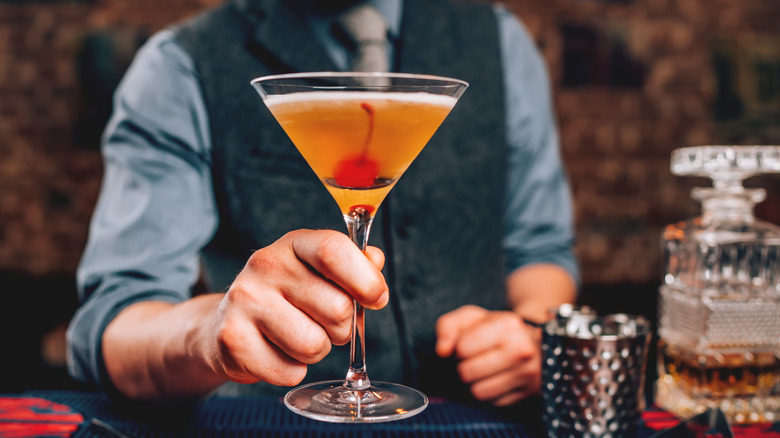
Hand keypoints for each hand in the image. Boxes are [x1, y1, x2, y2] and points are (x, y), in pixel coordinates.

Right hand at [202, 229, 387, 386]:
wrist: (227, 322)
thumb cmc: (286, 295)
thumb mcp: (319, 270)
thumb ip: (354, 264)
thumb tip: (376, 262)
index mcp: (294, 243)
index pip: (334, 251)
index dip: (366, 280)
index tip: (377, 298)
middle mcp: (265, 265)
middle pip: (337, 308)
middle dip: (342, 326)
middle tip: (322, 322)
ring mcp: (245, 301)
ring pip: (314, 345)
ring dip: (317, 350)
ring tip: (297, 336)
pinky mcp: (233, 340)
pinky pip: (290, 372)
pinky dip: (291, 370)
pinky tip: (276, 351)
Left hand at [435, 305, 541, 405]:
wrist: (532, 341)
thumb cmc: (496, 328)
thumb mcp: (472, 317)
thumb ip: (448, 326)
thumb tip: (442, 351)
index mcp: (507, 325)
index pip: (462, 348)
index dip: (459, 348)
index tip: (468, 344)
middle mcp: (521, 349)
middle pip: (467, 372)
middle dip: (465, 366)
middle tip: (475, 359)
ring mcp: (528, 373)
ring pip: (479, 391)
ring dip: (475, 382)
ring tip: (484, 369)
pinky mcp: (529, 392)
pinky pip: (493, 402)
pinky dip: (491, 393)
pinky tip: (497, 378)